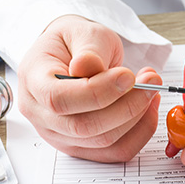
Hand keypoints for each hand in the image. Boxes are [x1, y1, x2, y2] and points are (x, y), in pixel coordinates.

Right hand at [17, 15, 161, 161]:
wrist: (74, 54)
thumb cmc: (75, 42)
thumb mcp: (83, 32)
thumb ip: (89, 49)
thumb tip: (87, 66)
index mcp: (33, 81)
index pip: (59, 99)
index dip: (98, 92)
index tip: (128, 76)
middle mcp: (41, 115)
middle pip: (84, 127)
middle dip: (126, 106)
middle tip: (151, 82)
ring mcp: (60, 135)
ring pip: (104, 141)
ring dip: (137, 117)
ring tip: (151, 88)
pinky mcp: (83, 146)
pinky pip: (115, 151)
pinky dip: (140, 132)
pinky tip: (148, 108)